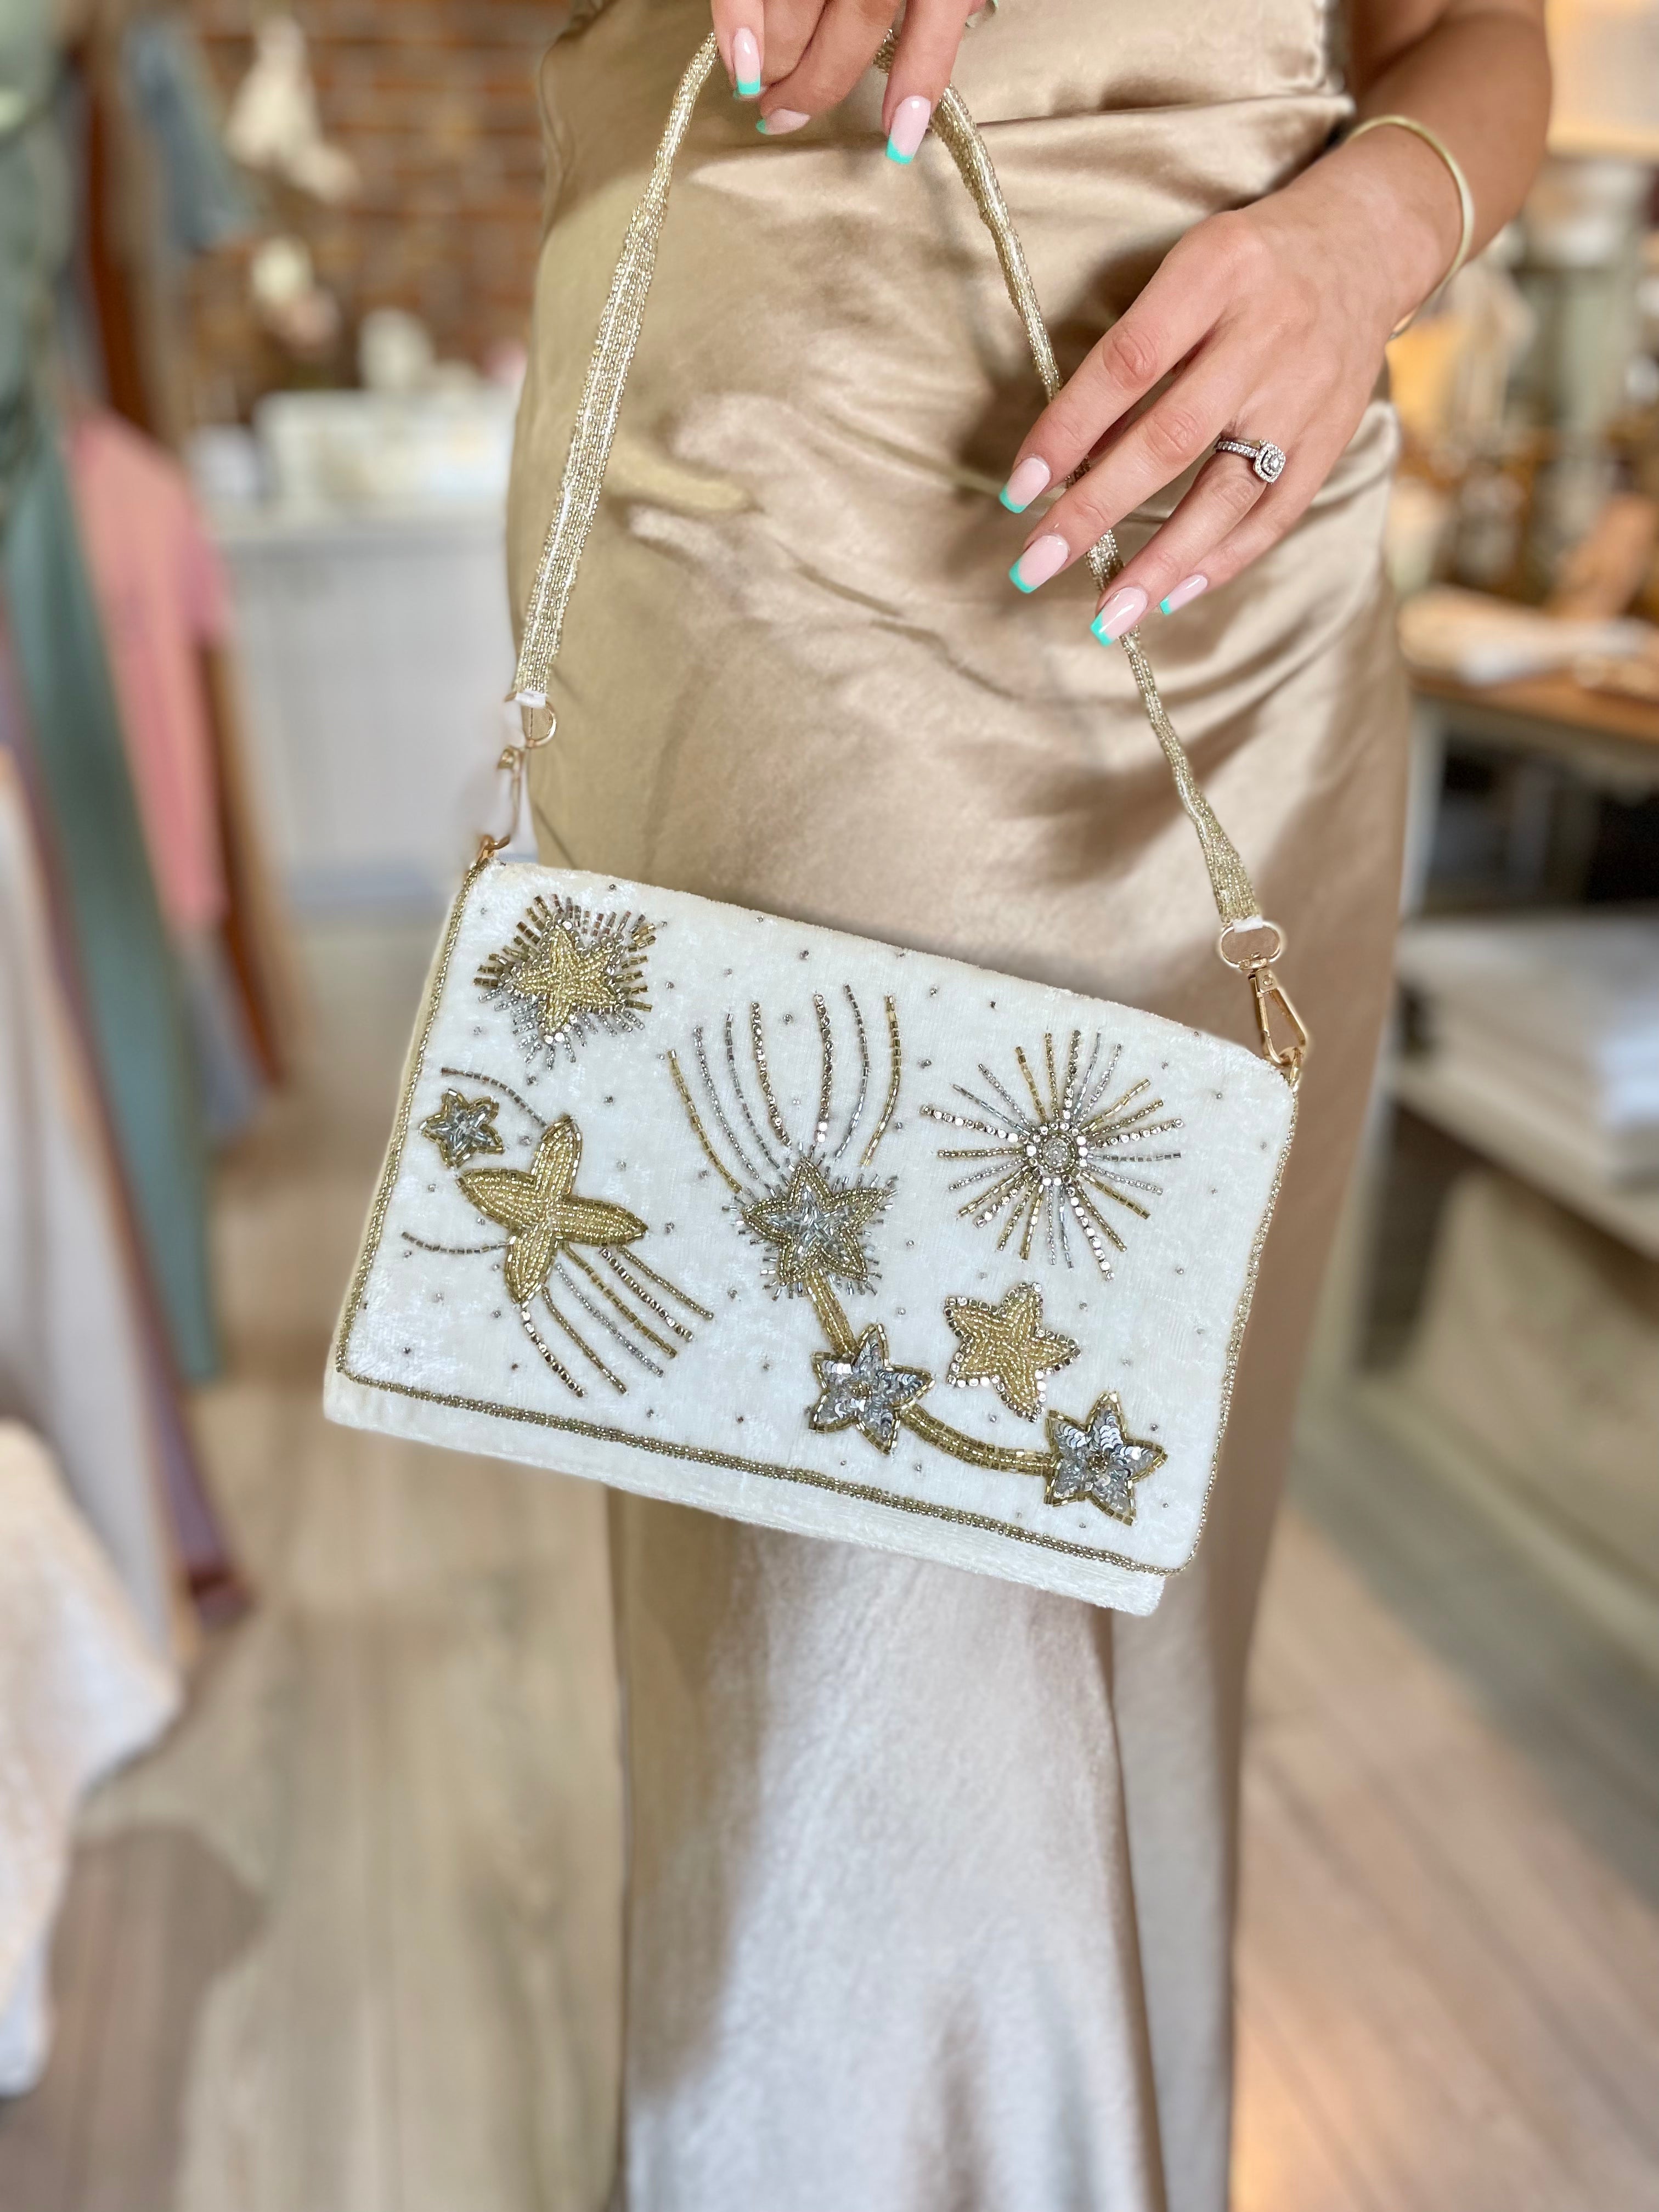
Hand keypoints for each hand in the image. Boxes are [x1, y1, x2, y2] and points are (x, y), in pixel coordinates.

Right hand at [712, 0, 974, 158]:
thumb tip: (945, 46)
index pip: (935, 16)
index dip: (919, 82)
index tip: (898, 141)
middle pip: (852, 25)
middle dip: (814, 82)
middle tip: (782, 116)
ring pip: (796, 11)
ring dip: (774, 62)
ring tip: (757, 90)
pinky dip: (735, 21)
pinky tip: (739, 61)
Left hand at [1001, 133, 1462, 636]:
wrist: (1366, 244)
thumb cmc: (1247, 265)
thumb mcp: (1187, 271)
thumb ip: (1135, 349)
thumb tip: (1069, 453)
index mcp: (1215, 275)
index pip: (1127, 363)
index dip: (1068, 429)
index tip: (1019, 489)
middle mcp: (1265, 337)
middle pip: (1171, 439)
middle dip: (1095, 510)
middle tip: (1035, 566)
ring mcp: (1304, 395)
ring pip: (1226, 493)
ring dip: (1160, 562)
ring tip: (1108, 614)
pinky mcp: (1331, 438)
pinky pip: (1274, 514)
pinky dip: (1221, 560)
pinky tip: (1172, 595)